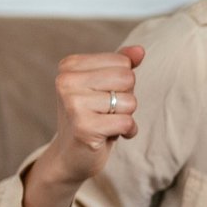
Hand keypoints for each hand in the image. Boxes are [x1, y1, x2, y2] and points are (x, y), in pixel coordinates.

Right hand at [22, 45, 145, 206]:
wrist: (71, 156)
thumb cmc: (92, 116)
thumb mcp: (105, 86)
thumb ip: (122, 65)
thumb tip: (140, 50)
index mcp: (70, 66)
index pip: (122, 62)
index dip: (122, 83)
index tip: (103, 96)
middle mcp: (66, 81)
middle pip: (127, 78)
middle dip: (126, 98)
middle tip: (106, 111)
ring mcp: (73, 104)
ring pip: (129, 101)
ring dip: (125, 116)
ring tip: (105, 123)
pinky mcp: (84, 127)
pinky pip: (127, 122)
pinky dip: (127, 131)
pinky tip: (109, 136)